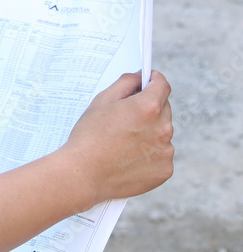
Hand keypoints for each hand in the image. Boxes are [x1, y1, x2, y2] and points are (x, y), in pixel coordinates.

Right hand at [62, 70, 173, 206]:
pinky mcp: (165, 170)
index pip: (163, 85)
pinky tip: (129, 156)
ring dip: (150, 131)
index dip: (155, 80)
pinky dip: (150, 153)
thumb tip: (141, 77)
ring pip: (162, 133)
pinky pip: (161, 154)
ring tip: (124, 141)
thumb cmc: (89, 135)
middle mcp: (163, 128)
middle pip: (163, 109)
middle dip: (149, 108)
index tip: (150, 80)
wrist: (85, 174)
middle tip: (126, 116)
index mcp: (148, 107)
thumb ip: (125, 83)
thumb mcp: (102, 101)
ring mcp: (166, 151)